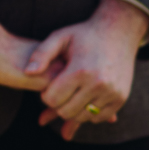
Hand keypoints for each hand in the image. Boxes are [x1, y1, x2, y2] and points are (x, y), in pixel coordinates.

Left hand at [24, 0, 148, 141]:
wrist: (119, 32)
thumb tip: (28, 72)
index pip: (52, 100)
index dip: (46, 95)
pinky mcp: (121, 98)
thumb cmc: (84, 34)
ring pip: (82, 117)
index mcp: (80, 70)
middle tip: (60, 91)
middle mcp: (98, 84)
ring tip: (72, 93)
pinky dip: (90, 112)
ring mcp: (112, 92)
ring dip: (74, 109)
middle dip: (58, 104)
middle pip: (66, 111)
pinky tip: (85, 98)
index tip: (49, 85)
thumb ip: (41, 54)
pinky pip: (99, 117)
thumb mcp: (60, 37)